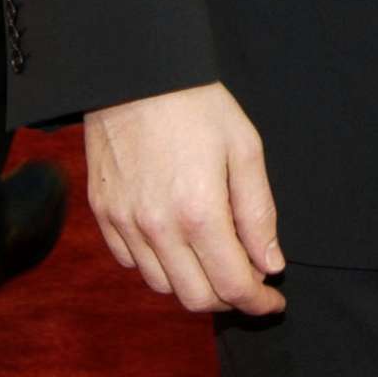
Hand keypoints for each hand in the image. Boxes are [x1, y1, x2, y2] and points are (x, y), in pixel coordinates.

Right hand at [85, 81, 286, 315]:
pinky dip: (160, 265)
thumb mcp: (245, 148)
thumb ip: (259, 213)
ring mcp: (125, 224)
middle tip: (248, 280)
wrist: (135, 74)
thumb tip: (269, 264)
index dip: (258, 302)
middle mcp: (158, 228)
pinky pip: (133, 263)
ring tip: (215, 259)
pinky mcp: (104, 215)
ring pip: (162, 286)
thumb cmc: (197, 105)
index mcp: (199, 212)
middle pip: (196, 298)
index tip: (273, 300)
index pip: (232, 285)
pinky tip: (178, 242)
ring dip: (195, 284)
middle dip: (229, 299)